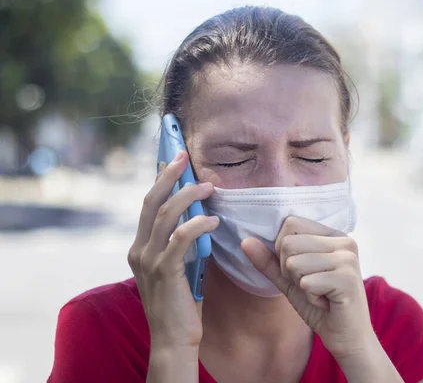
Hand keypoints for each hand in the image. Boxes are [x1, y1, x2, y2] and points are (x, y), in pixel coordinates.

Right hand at [127, 151, 218, 351]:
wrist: (174, 339)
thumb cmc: (181, 302)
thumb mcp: (178, 266)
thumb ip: (181, 242)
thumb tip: (199, 214)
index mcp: (140, 247)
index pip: (148, 205)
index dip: (159, 179)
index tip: (171, 158)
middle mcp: (139, 250)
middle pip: (151, 201)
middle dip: (168, 174)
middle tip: (183, 154)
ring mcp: (149, 261)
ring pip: (166, 214)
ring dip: (188, 196)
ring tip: (208, 187)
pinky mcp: (164, 271)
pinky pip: (181, 238)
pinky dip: (198, 224)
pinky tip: (213, 220)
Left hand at [241, 216, 374, 359]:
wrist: (346, 336)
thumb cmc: (320, 305)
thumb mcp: (290, 279)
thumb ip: (269, 260)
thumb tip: (245, 241)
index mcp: (333, 235)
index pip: (291, 224)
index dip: (283, 250)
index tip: (302, 270)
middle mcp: (344, 241)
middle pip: (288, 243)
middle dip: (289, 270)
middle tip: (311, 285)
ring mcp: (348, 259)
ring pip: (294, 263)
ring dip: (300, 285)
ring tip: (320, 293)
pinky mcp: (347, 278)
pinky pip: (306, 283)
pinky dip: (310, 298)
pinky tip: (326, 302)